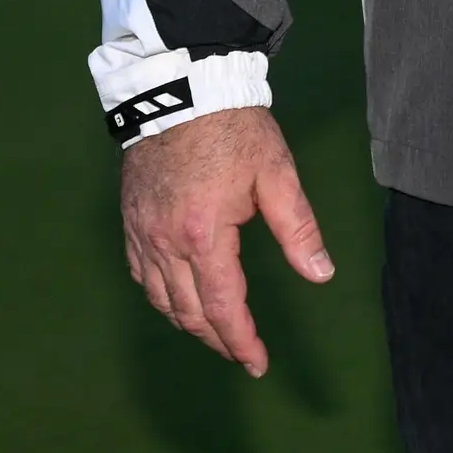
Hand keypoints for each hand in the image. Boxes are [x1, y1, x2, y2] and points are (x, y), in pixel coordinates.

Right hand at [120, 105, 331, 376]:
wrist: (182, 89)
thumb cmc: (234, 129)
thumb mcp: (276, 175)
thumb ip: (298, 229)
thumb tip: (321, 274)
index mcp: (204, 236)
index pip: (223, 307)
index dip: (241, 340)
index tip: (257, 363)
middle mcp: (166, 243)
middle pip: (189, 311)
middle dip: (217, 339)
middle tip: (241, 354)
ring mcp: (142, 234)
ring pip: (161, 299)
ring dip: (189, 323)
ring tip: (215, 334)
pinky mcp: (130, 221)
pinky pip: (141, 275)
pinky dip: (160, 297)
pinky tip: (177, 299)